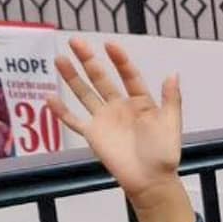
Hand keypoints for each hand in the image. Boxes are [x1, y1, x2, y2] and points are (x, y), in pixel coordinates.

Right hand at [49, 38, 180, 205]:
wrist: (151, 180)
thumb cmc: (163, 153)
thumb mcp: (171, 124)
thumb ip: (171, 99)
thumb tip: (173, 74)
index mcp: (140, 102)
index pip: (129, 76)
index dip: (120, 61)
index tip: (110, 45)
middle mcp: (119, 107)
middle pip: (101, 78)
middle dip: (88, 60)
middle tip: (75, 41)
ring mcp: (104, 119)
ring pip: (84, 94)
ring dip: (72, 77)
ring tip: (60, 59)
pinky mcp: (93, 134)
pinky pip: (73, 121)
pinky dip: (61, 111)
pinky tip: (49, 98)